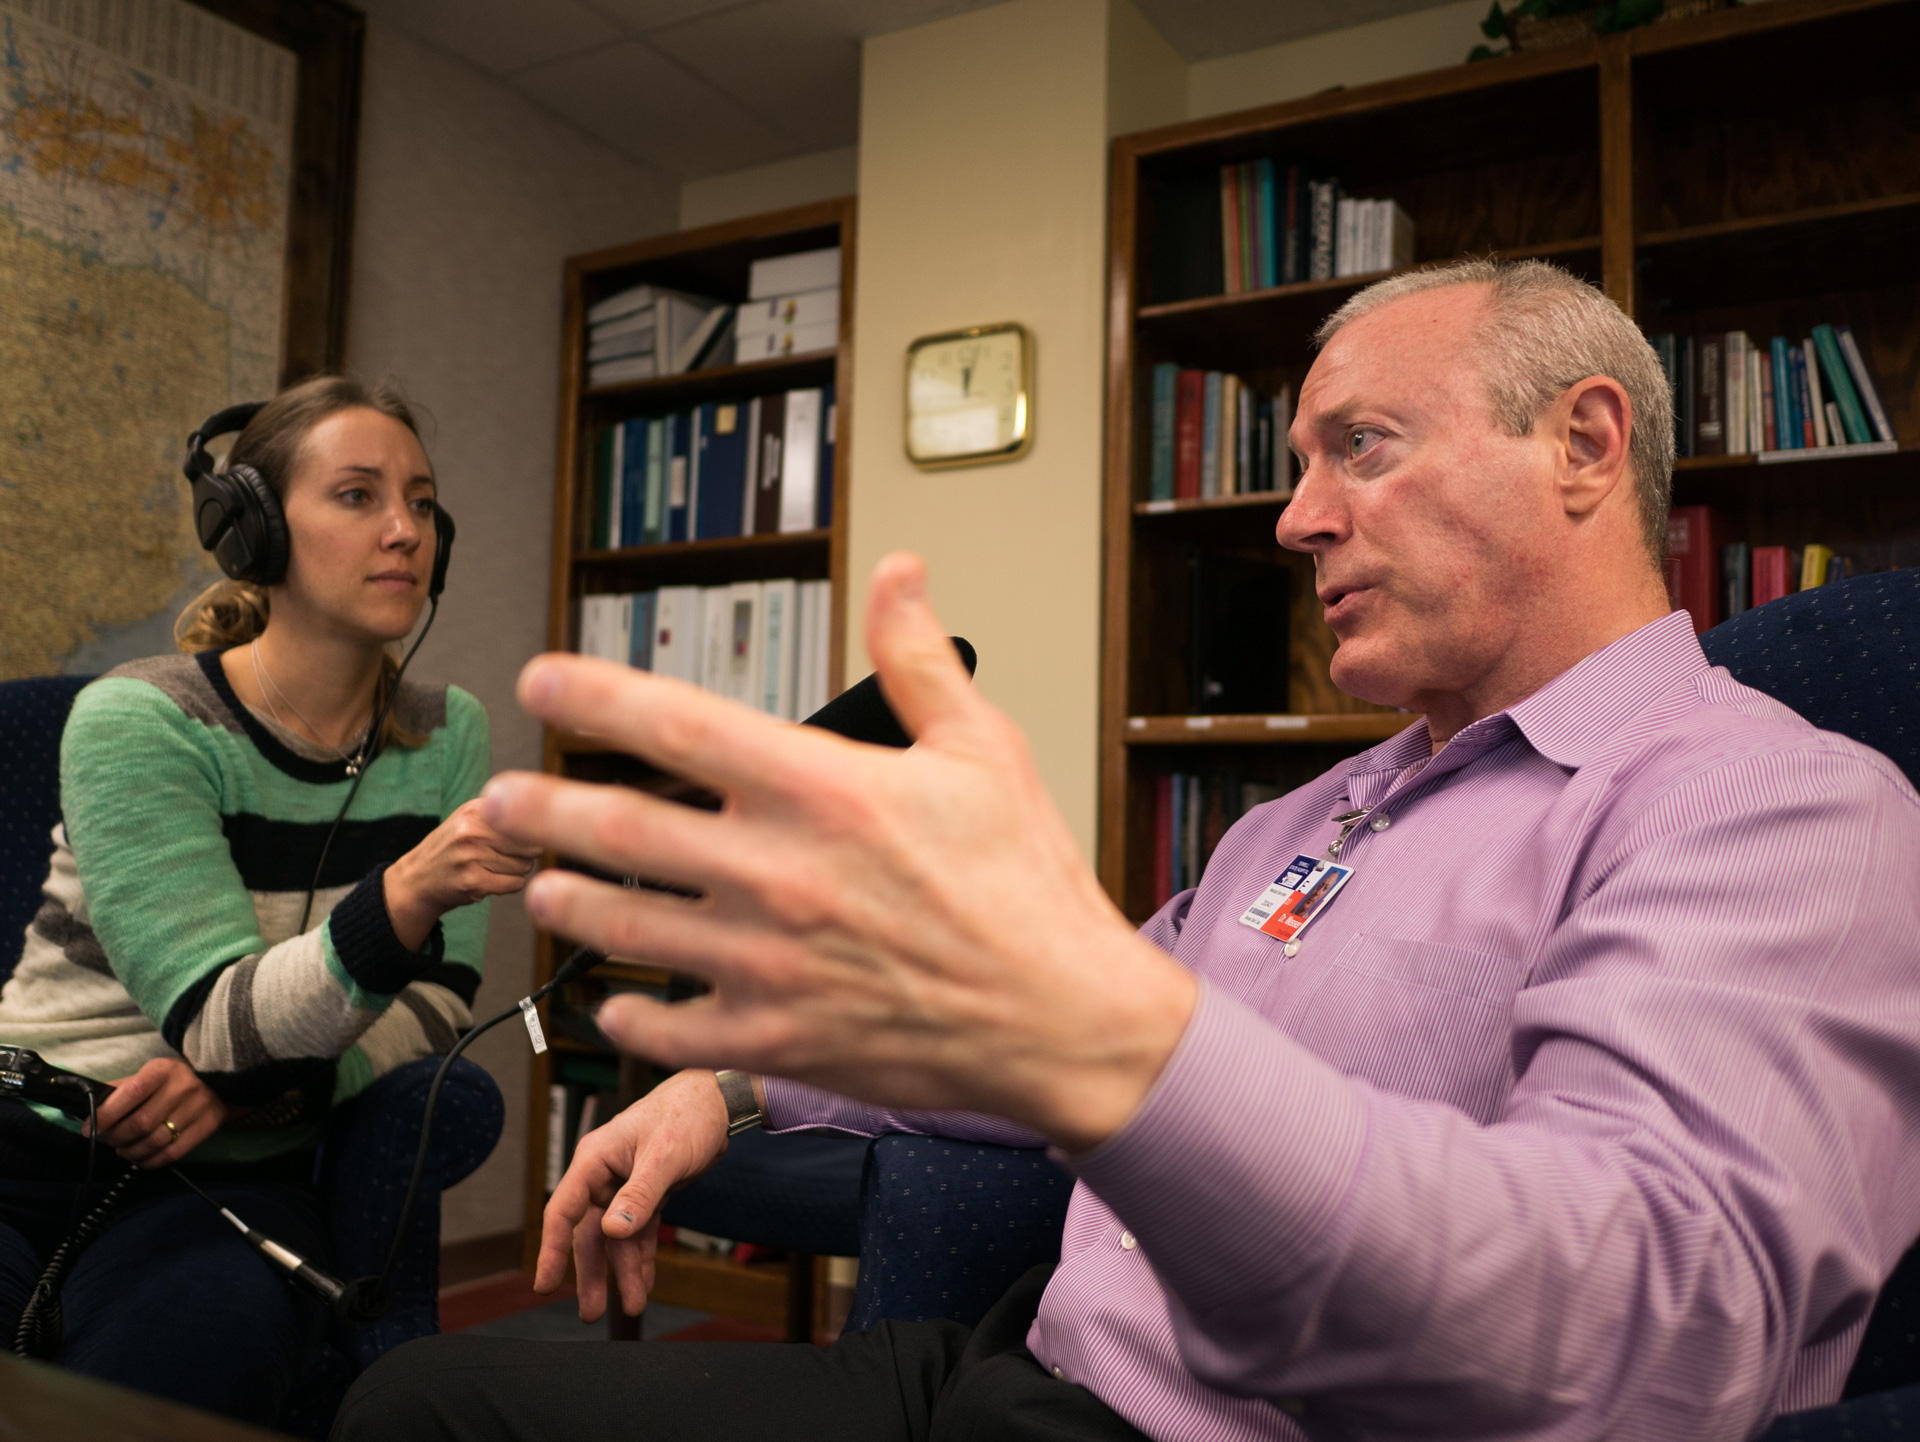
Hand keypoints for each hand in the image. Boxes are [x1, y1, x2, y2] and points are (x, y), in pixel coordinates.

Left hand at [88, 1057, 227, 1166]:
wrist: (224, 1078)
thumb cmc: (177, 1077)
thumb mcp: (152, 1073)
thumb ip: (123, 1087)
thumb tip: (91, 1104)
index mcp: (163, 1071)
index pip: (130, 1094)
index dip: (106, 1115)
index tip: (89, 1128)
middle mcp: (182, 1088)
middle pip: (140, 1123)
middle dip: (117, 1137)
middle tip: (110, 1140)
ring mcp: (197, 1108)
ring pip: (155, 1141)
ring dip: (131, 1152)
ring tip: (124, 1150)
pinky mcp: (208, 1126)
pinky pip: (173, 1153)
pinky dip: (151, 1161)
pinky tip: (142, 1159)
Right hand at [385, 798, 542, 949]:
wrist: (416, 879)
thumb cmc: (453, 847)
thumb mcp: (471, 818)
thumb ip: (506, 814)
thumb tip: (551, 822)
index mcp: (476, 810)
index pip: (529, 819)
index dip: (532, 832)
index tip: (521, 839)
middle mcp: (473, 830)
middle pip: (531, 845)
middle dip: (525, 854)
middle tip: (505, 856)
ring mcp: (472, 857)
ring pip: (525, 866)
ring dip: (516, 871)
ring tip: (493, 867)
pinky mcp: (473, 882)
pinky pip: (515, 884)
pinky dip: (509, 885)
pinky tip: (491, 881)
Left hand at [481, 553, 1198, 1152]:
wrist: (1064, 1019)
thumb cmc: (1028, 884)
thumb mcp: (984, 751)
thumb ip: (918, 660)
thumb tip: (899, 570)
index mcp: (823, 790)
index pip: (678, 725)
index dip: (595, 695)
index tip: (542, 680)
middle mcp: (778, 872)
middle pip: (623, 831)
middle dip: (544, 809)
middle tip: (497, 798)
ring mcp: (769, 962)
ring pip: (630, 927)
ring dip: (572, 902)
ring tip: (540, 885)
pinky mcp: (778, 1038)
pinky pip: (670, 1029)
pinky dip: (628, 1017)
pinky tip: (609, 1001)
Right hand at [534, 1069, 730, 1321]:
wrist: (719, 1100)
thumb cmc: (688, 1114)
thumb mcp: (665, 1156)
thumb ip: (639, 1195)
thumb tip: (611, 1232)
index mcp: (595, 1160)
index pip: (563, 1210)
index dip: (551, 1249)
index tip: (544, 1284)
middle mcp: (604, 1174)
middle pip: (588, 1232)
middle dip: (592, 1273)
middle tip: (590, 1312)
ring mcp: (625, 1184)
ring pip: (616, 1237)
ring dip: (623, 1270)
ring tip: (633, 1304)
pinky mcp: (648, 1191)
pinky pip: (639, 1230)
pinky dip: (641, 1255)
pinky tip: (645, 1281)